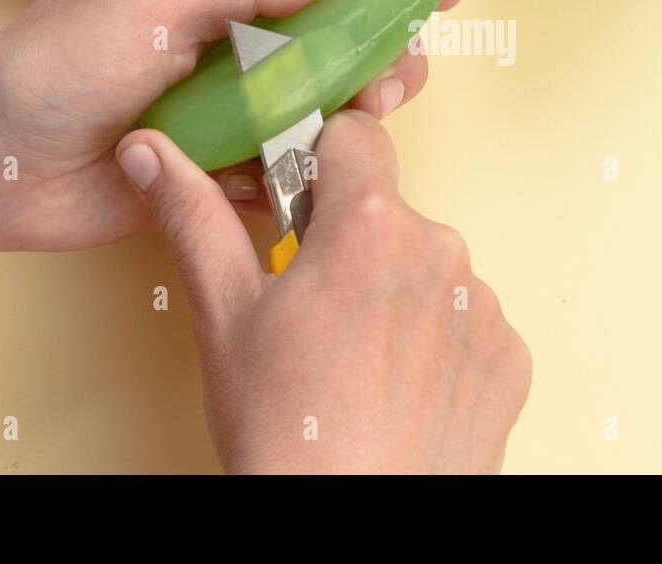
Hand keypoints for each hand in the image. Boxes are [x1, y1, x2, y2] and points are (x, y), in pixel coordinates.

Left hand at [0, 0, 461, 252]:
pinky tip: (305, 180)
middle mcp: (238, 42)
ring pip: (326, 105)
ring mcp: (232, 107)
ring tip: (355, 129)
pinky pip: (287, 172)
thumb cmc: (50, 65)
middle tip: (393, 79)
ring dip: (358, 114)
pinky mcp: (221, 169)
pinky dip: (309, 175)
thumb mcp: (150, 3)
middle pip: (344, 33)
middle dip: (388, 49)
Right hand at [115, 110, 532, 473]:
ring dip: (398, 294)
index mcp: (368, 226)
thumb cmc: (285, 433)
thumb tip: (152, 156)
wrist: (350, 524)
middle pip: (391, 212)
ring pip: (430, 269)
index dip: (322, 161)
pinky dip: (437, 343)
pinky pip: (468, 323)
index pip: (357, 136)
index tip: (303, 198)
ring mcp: (481, 307)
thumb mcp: (223, 315)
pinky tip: (398, 387)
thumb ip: (194, 217)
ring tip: (356, 360)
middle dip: (353, 242)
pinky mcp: (509, 357)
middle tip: (315, 307)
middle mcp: (440, 252)